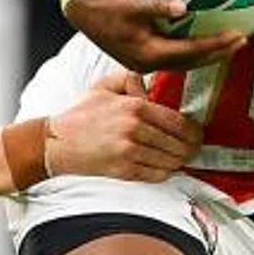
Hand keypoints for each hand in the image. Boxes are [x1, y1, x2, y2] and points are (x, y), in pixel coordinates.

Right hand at [44, 70, 203, 182]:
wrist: (56, 143)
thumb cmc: (80, 117)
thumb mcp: (104, 86)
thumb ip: (130, 79)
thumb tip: (153, 85)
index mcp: (134, 106)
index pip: (178, 122)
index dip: (194, 131)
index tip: (197, 134)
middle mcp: (134, 129)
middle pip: (179, 144)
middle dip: (190, 149)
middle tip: (193, 149)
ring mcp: (129, 152)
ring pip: (170, 161)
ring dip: (179, 162)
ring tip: (180, 159)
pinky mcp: (124, 171)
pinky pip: (156, 175)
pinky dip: (165, 173)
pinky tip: (164, 167)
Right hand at [65, 0, 246, 71]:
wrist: (80, 10)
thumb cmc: (104, 4)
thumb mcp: (130, 3)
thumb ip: (157, 6)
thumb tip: (183, 6)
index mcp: (148, 53)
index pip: (190, 52)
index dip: (215, 46)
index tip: (238, 37)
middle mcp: (148, 63)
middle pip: (192, 62)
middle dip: (218, 53)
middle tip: (242, 42)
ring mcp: (144, 61)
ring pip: (184, 61)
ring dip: (207, 53)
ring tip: (229, 44)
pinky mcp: (141, 55)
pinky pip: (174, 55)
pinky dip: (192, 49)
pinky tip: (201, 38)